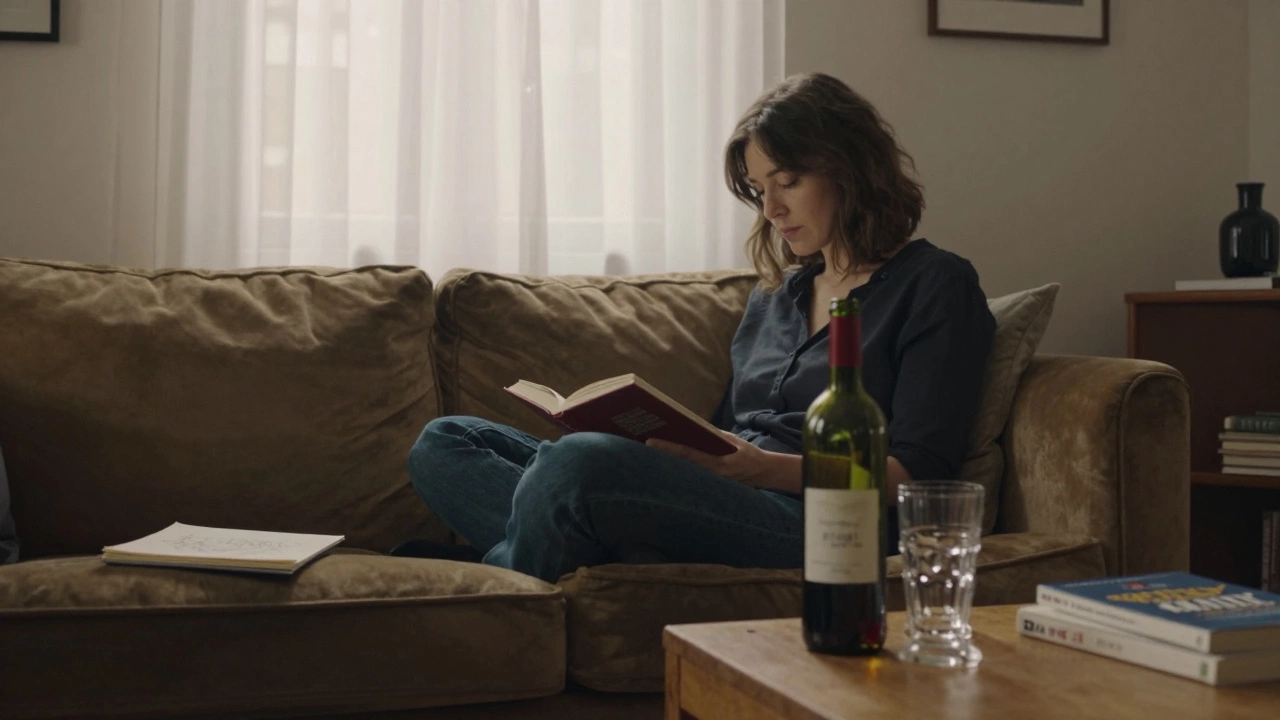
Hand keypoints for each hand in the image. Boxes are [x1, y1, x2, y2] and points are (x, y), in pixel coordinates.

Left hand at [646, 431, 775, 486]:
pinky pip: (690, 476)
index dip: (668, 447)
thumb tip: (693, 426)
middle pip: (681, 464)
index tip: (650, 442)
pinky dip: (678, 469)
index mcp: (718, 462)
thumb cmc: (747, 453)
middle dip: (662, 455)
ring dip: (667, 463)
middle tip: (642, 445)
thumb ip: (713, 435)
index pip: (687, 453)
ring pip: (683, 472)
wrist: (763, 473)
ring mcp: (710, 482)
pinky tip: (666, 463)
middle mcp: (712, 474)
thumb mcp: (733, 440)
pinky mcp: (710, 486)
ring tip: (649, 453)